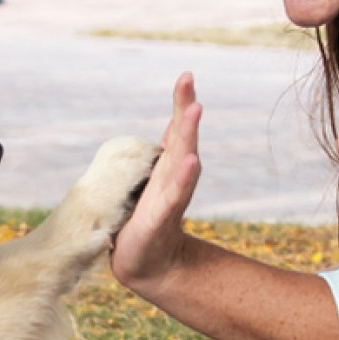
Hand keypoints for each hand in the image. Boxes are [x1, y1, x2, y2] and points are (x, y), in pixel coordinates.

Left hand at [111, 72, 201, 294]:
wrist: (145, 263)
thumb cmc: (144, 219)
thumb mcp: (147, 181)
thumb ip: (155, 157)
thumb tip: (162, 131)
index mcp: (168, 165)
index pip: (175, 128)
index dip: (181, 103)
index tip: (186, 76)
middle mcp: (174, 174)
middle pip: (181, 136)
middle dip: (185, 108)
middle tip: (188, 82)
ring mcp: (171, 194)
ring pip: (182, 158)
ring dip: (189, 133)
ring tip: (194, 110)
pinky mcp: (162, 216)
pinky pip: (174, 194)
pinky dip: (184, 176)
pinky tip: (192, 161)